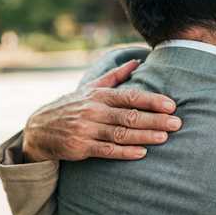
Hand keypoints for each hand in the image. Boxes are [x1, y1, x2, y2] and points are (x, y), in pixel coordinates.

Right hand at [21, 60, 181, 161]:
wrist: (38, 129)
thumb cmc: (71, 107)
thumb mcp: (90, 88)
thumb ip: (115, 77)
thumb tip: (136, 62)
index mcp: (99, 95)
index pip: (129, 96)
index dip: (151, 100)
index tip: (171, 105)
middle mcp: (93, 111)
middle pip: (129, 115)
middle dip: (154, 119)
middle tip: (177, 123)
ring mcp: (86, 130)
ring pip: (120, 133)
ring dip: (144, 136)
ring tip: (165, 138)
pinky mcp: (80, 147)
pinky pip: (106, 151)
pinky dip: (124, 153)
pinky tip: (141, 153)